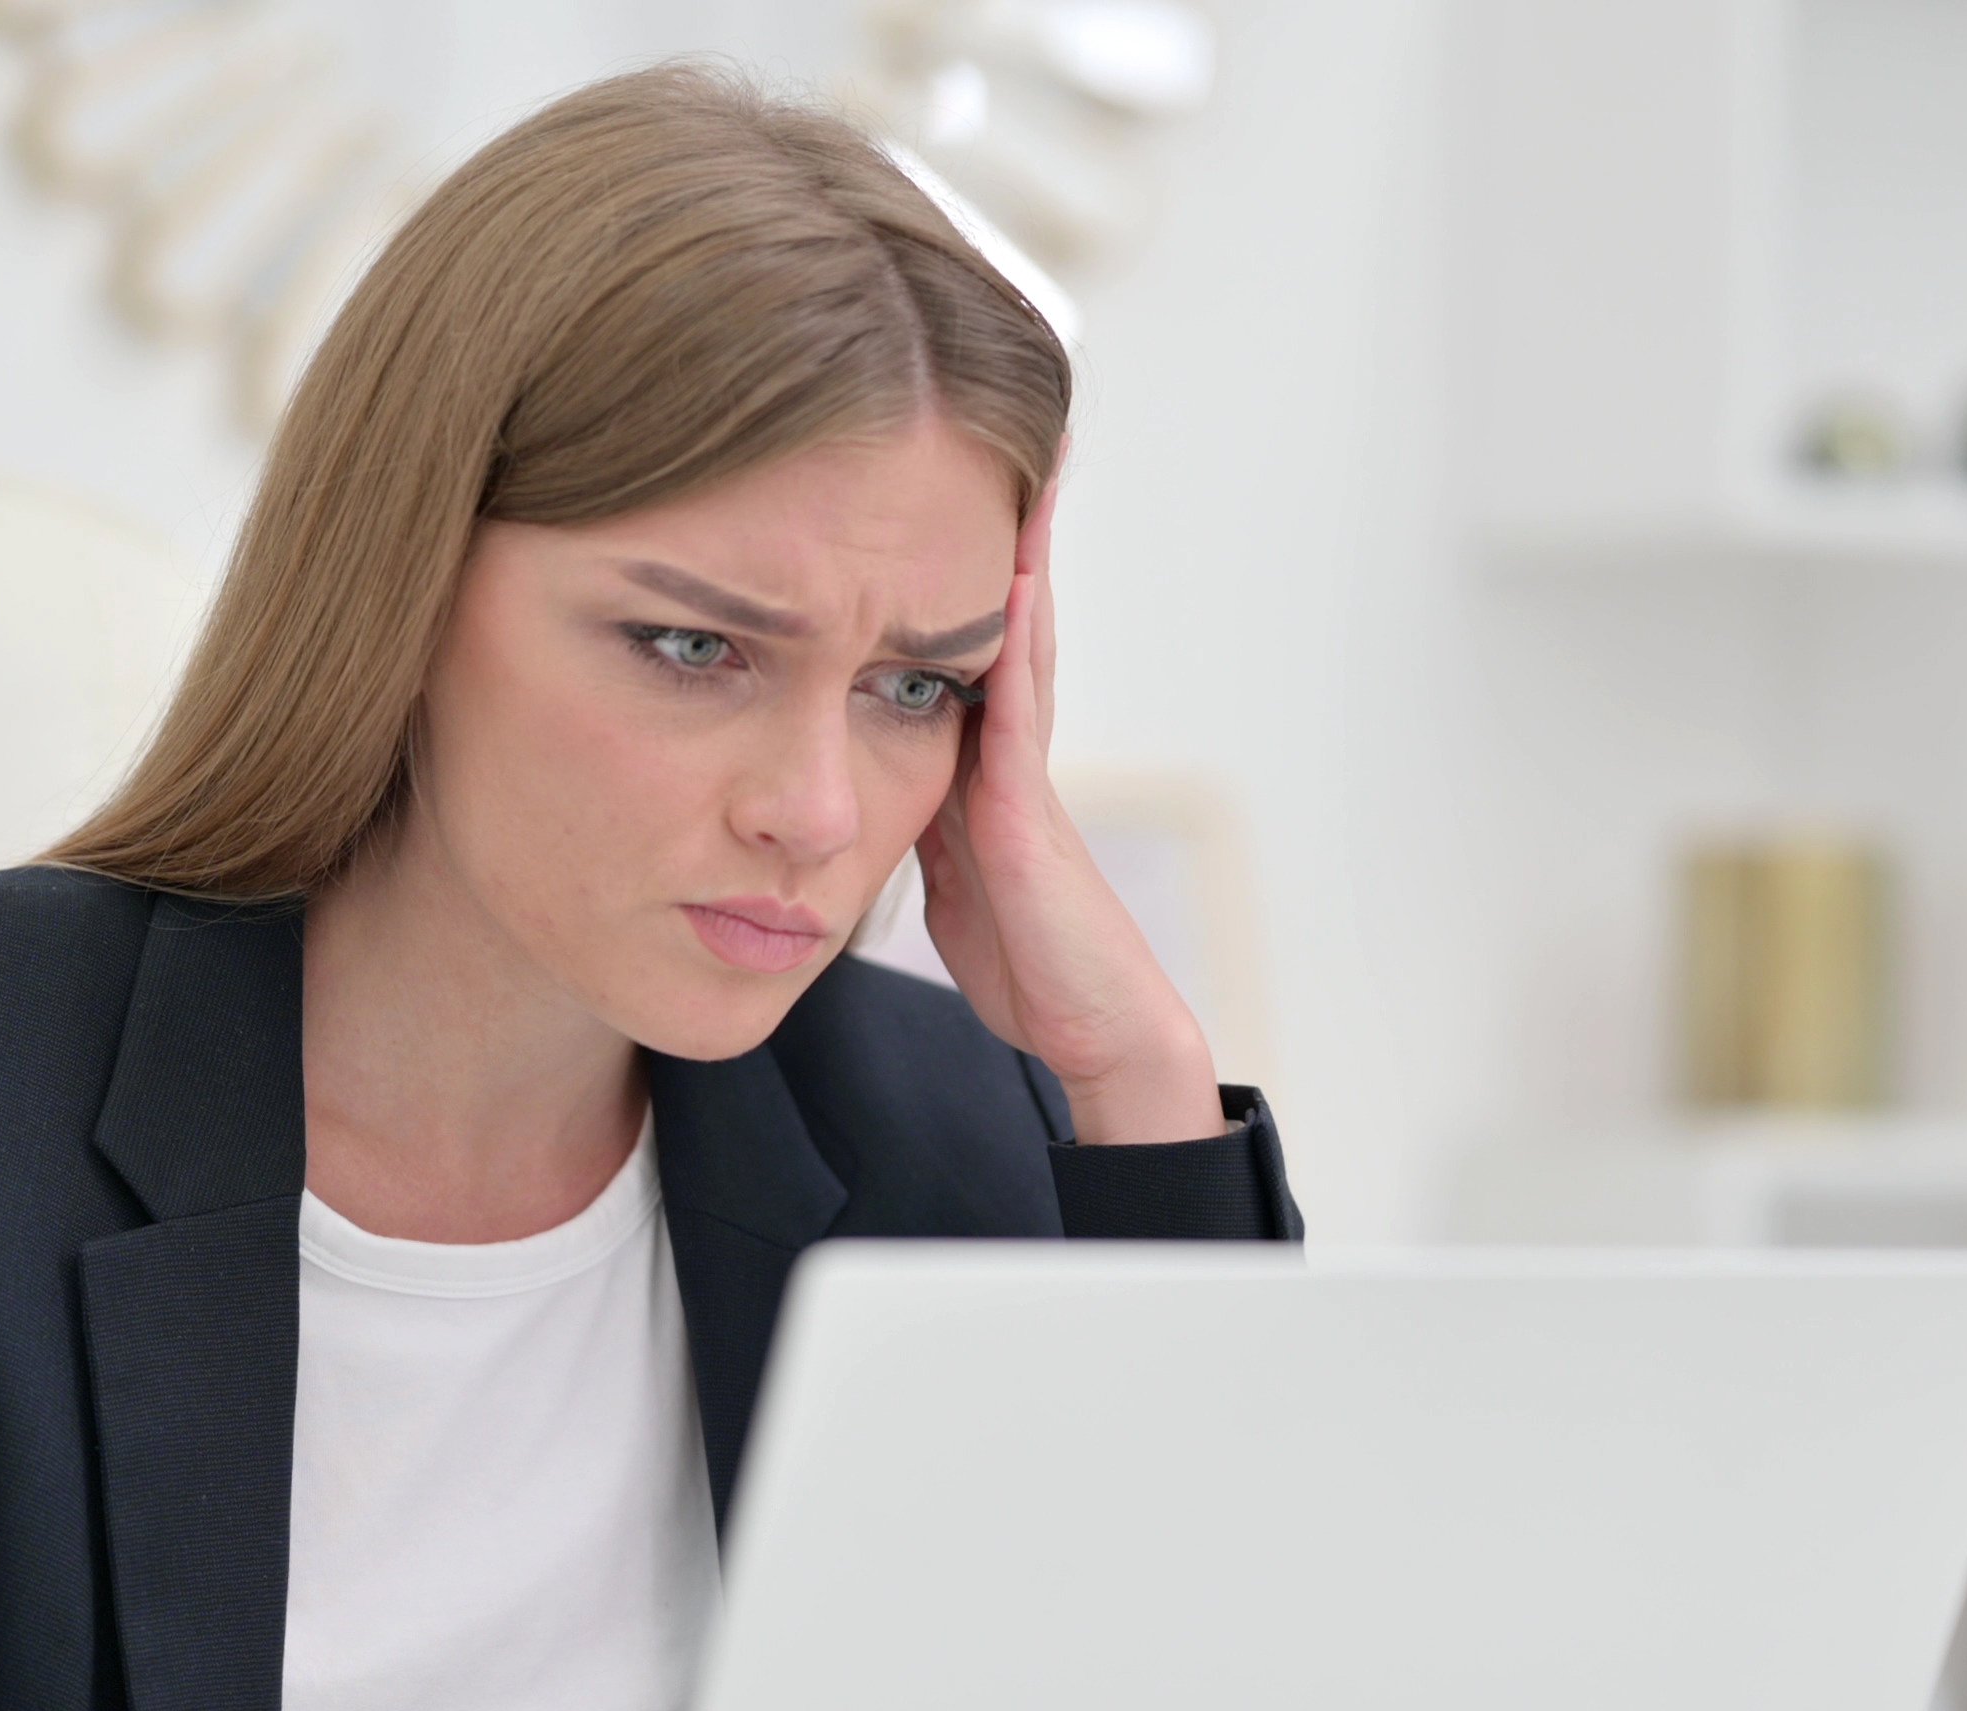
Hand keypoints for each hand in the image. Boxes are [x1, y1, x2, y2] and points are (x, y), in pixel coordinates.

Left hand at [916, 473, 1224, 1145]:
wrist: (1097, 1030)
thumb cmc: (1032, 965)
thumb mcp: (952, 876)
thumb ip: (921, 815)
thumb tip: (870, 777)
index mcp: (982, 765)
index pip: (960, 641)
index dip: (949, 564)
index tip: (935, 478)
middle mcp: (1010, 752)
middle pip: (1003, 615)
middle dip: (996, 526)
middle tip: (997, 424)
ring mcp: (1025, 774)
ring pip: (1018, 640)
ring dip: (1020, 553)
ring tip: (1020, 459)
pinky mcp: (1029, 813)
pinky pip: (1015, 709)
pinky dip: (1014, 638)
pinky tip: (1011, 577)